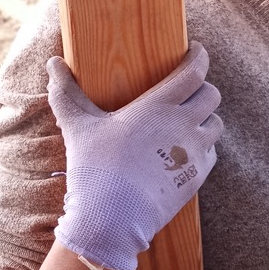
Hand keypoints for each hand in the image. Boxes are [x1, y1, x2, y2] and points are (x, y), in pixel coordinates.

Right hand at [46, 41, 221, 269]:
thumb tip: (53, 63)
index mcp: (159, 106)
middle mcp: (183, 125)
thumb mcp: (78, 127)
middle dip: (202, 88)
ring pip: (216, 124)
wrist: (112, 219)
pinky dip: (203, 147)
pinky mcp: (198, 176)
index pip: (194, 72)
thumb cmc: (94, 169)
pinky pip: (212, 152)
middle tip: (188, 89)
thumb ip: (66, 93)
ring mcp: (194, 152)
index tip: (196, 50)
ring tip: (188, 120)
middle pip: (211, 95)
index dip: (200, 57)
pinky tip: (184, 150)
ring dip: (206, 118)